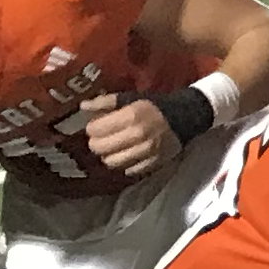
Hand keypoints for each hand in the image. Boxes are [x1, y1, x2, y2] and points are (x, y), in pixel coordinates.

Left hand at [66, 94, 180, 176]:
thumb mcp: (131, 98)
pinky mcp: (153, 164)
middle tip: (103, 137)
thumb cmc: (154, 106)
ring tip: (114, 147)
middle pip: (99, 148)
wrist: (186, 117)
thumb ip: (105, 102)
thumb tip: (82, 107)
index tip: (98, 125)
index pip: (95, 130)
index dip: (92, 127)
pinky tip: (128, 154)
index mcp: (131, 116)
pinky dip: (124, 163)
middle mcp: (137, 136)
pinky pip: (127, 170)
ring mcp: (146, 152)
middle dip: (97, 142)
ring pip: (111, 162)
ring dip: (109, 155)